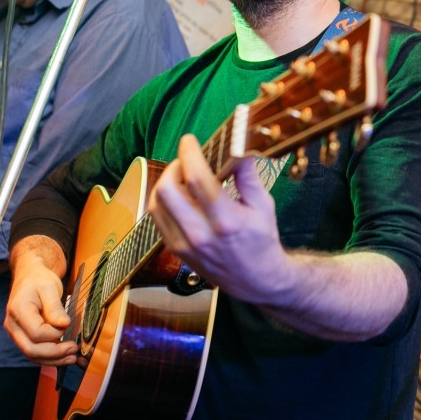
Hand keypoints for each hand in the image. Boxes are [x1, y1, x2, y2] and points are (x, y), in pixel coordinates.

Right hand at [4, 240, 76, 365]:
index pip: (36, 332)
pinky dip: (49, 357)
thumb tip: (63, 325)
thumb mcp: (50, 287)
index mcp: (18, 310)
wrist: (30, 275)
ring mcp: (16, 333)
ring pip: (32, 355)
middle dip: (55, 353)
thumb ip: (55, 308)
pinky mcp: (22, 336)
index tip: (67, 326)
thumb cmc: (39, 279)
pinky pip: (34, 352)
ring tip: (72, 357)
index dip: (54, 334)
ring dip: (53, 359)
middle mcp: (12, 325)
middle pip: (31, 349)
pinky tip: (63, 357)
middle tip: (74, 349)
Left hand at [148, 134, 294, 304]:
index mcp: (226, 220)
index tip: (190, 140)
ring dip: (165, 183)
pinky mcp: (176, 251)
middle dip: (174, 167)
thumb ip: (248, 176)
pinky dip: (164, 201)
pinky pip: (158, 218)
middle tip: (187, 160)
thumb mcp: (263, 205)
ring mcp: (185, 244)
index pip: (196, 178)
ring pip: (156, 204)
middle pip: (167, 190)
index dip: (189, 153)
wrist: (256, 279)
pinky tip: (180, 195)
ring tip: (182, 176)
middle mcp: (200, 234)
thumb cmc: (262, 240)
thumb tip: (238, 149)